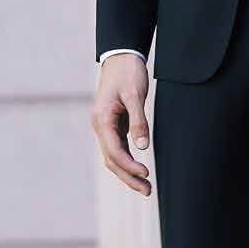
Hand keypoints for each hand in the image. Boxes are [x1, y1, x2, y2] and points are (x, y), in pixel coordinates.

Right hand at [91, 55, 151, 194]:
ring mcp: (105, 127)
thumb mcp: (135, 95)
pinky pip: (118, 148)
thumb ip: (139, 121)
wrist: (121, 56)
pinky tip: (139, 169)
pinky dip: (128, 160)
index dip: (129, 166)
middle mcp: (100, 126)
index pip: (114, 152)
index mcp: (102, 121)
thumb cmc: (128, 73)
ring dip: (128, 172)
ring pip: (114, 156)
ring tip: (146, 187)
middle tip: (148, 191)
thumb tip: (143, 147)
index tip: (146, 174)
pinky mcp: (113, 124)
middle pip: (112, 160)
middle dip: (128, 177)